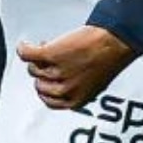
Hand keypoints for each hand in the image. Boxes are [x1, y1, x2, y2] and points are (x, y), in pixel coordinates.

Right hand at [18, 26, 136, 109]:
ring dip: (38, 59)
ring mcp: (56, 72)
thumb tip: (64, 81)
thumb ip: (79, 87)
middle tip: (52, 60)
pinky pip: (27, 54)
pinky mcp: (50, 55)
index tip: (48, 79)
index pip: (49, 102)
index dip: (48, 88)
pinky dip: (24, 49)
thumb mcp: (96, 82)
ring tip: (47, 48)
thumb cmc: (113, 57)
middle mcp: (65, 89)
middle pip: (40, 85)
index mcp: (76, 100)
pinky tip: (27, 45)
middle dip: (44, 72)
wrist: (118, 40)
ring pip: (34, 69)